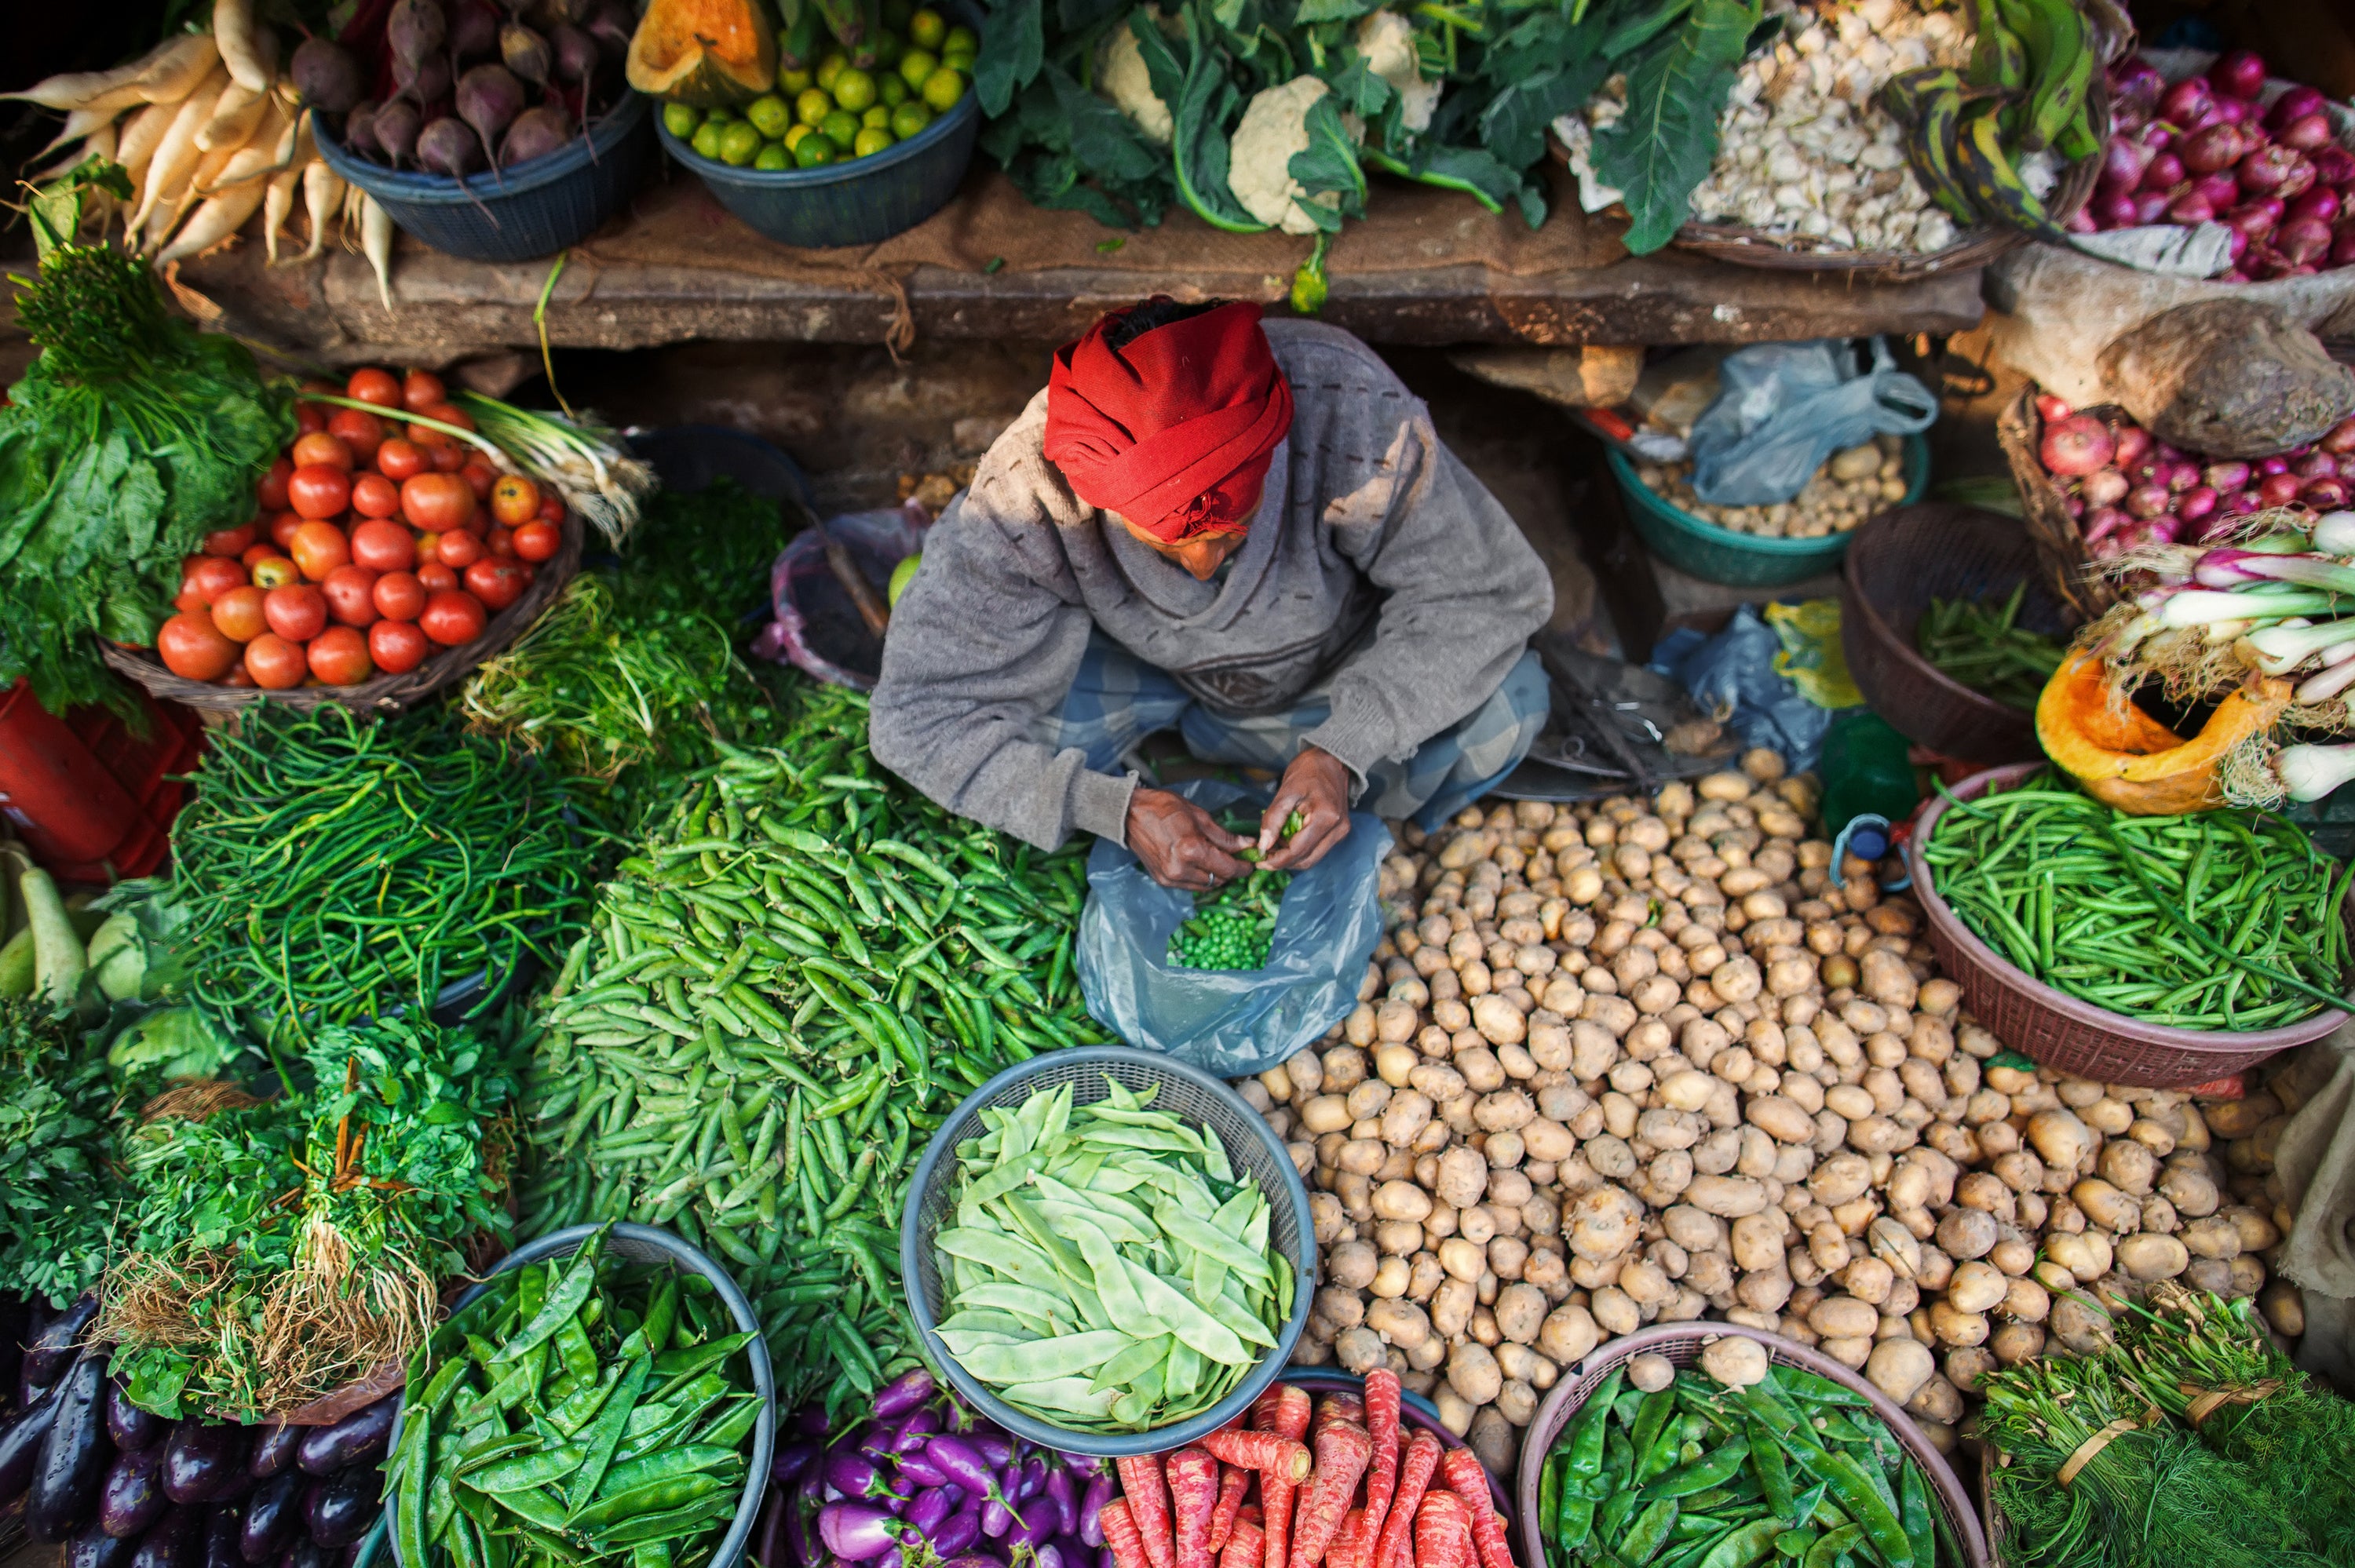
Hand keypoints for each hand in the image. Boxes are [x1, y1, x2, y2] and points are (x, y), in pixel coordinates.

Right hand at [1127, 788, 1250, 890]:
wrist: (1130, 814)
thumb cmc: (1164, 808)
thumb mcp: (1199, 816)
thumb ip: (1224, 837)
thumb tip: (1247, 845)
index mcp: (1191, 850)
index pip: (1227, 868)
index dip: (1243, 867)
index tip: (1250, 862)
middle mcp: (1181, 869)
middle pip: (1218, 879)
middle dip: (1230, 870)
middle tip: (1236, 858)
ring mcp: (1170, 877)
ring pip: (1205, 885)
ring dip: (1216, 876)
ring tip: (1218, 861)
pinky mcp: (1163, 881)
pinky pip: (1190, 886)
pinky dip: (1200, 878)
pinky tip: (1201, 864)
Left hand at [1258, 746, 1351, 870]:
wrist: (1332, 760)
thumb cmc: (1308, 770)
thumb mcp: (1285, 792)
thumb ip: (1273, 819)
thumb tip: (1264, 846)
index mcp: (1326, 818)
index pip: (1298, 851)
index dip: (1277, 860)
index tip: (1259, 861)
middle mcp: (1338, 829)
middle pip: (1307, 860)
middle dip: (1283, 862)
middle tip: (1263, 856)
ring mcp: (1341, 831)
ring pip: (1313, 858)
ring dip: (1292, 858)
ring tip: (1274, 847)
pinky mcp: (1340, 831)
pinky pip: (1318, 849)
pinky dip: (1301, 850)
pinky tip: (1287, 841)